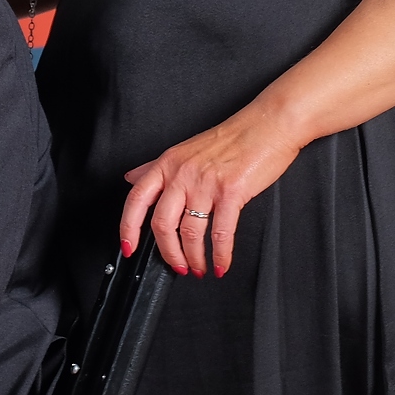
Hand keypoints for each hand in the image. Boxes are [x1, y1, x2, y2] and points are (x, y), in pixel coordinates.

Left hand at [120, 108, 302, 276]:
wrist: (266, 126)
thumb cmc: (229, 139)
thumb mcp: (182, 150)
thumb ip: (154, 167)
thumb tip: (132, 178)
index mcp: (167, 164)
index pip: (136, 199)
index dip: (128, 228)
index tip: (129, 248)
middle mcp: (182, 173)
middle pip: (162, 223)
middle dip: (168, 253)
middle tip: (177, 266)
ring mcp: (205, 183)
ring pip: (190, 232)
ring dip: (194, 257)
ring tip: (199, 268)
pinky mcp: (231, 192)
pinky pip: (221, 233)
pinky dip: (220, 255)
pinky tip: (220, 264)